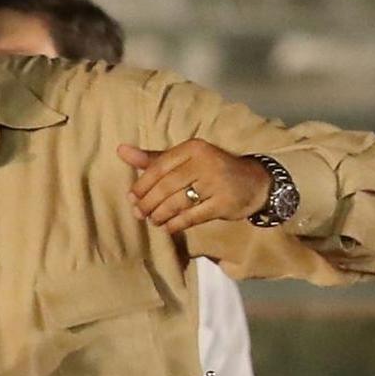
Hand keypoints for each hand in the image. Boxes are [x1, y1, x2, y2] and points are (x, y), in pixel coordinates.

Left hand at [118, 140, 270, 233]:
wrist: (254, 183)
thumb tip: (120, 150)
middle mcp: (205, 162)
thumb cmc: (211, 170)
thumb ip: (154, 159)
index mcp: (192, 148)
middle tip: (139, 213)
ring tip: (153, 221)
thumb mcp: (185, 160)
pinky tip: (168, 228)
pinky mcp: (224, 202)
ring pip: (178, 202)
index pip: (159, 167)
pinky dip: (177, 224)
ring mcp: (216, 182)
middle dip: (148, 202)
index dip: (142, 184)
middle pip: (166, 186)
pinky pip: (193, 216)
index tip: (131, 197)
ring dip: (160, 214)